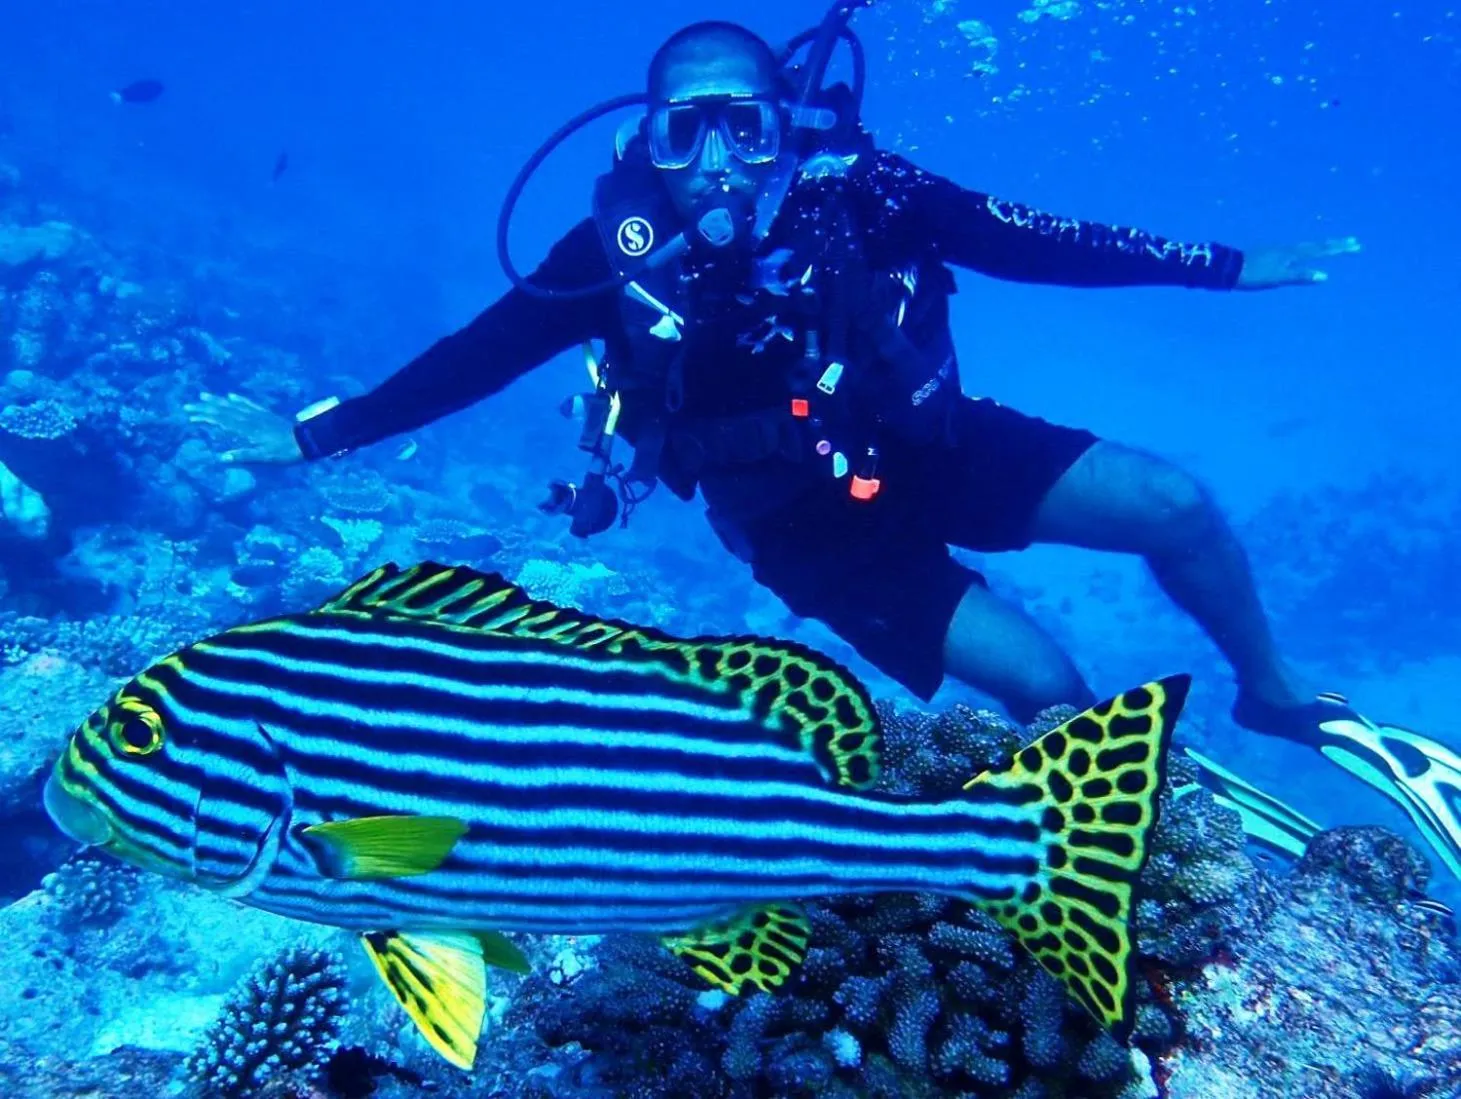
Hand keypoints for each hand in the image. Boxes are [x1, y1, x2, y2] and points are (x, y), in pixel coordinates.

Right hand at [184, 392, 302, 463]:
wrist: (306, 440)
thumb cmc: (284, 452)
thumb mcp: (264, 457)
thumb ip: (243, 456)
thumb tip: (221, 458)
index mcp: (246, 428)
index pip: (221, 420)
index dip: (205, 417)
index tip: (191, 416)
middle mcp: (249, 418)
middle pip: (224, 411)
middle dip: (206, 407)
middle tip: (189, 405)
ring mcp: (258, 414)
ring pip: (234, 405)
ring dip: (218, 401)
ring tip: (204, 395)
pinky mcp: (265, 414)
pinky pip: (249, 404)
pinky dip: (239, 400)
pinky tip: (231, 396)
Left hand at [1235, 237, 1359, 289]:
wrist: (1228, 268)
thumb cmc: (1253, 276)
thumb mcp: (1278, 279)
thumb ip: (1301, 277)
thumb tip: (1325, 276)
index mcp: (1292, 253)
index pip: (1321, 249)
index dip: (1338, 248)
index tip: (1356, 245)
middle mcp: (1288, 249)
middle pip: (1316, 245)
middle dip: (1335, 244)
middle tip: (1353, 242)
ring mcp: (1279, 250)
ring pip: (1306, 246)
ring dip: (1322, 245)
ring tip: (1334, 245)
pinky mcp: (1271, 253)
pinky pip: (1296, 250)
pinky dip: (1308, 250)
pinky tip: (1305, 253)